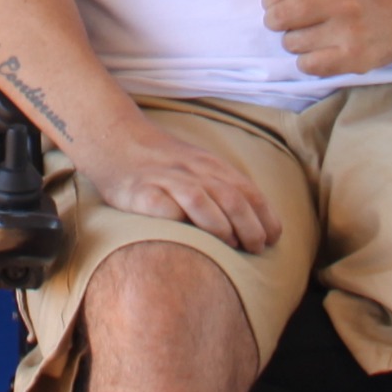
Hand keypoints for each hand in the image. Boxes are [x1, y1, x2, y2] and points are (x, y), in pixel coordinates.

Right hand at [82, 118, 281, 252]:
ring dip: (221, 226)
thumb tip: (259, 226)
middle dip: (250, 226)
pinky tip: (190, 238)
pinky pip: (164, 208)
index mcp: (212, 167)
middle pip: (231, 198)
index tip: (273, 239)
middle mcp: (194, 172)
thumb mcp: (200, 168)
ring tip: (231, 245)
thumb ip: (225, 190)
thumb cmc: (165, 165)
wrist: (118, 143)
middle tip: (256, 248)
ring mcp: (168, 181)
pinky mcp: (143, 193)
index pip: (248, 191)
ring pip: (202, 200)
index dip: (265, 216)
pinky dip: (180, 222)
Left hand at [260, 0, 391, 81]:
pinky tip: (319, 51)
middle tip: (281, 22)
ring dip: (294, 42)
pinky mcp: (354, 59)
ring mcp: (349, 33)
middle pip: (283, 17)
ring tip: (308, 35)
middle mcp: (341, 3)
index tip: (275, 3)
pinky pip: (310, 66)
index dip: (270, 0)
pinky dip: (308, 62)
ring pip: (294, 43)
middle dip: (274, 21)